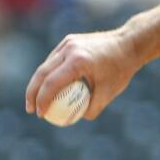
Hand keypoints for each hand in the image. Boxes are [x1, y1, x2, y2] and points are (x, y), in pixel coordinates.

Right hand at [24, 28, 141, 121]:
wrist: (129, 43)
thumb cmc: (121, 70)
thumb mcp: (109, 92)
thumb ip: (92, 108)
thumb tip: (74, 119)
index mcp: (78, 61)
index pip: (52, 83)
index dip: (42, 100)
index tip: (40, 115)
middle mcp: (69, 49)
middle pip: (42, 73)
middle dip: (32, 93)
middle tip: (30, 109)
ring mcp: (67, 43)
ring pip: (46, 65)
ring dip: (38, 82)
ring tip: (36, 100)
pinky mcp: (68, 41)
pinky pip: (54, 59)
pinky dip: (49, 73)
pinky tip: (48, 87)